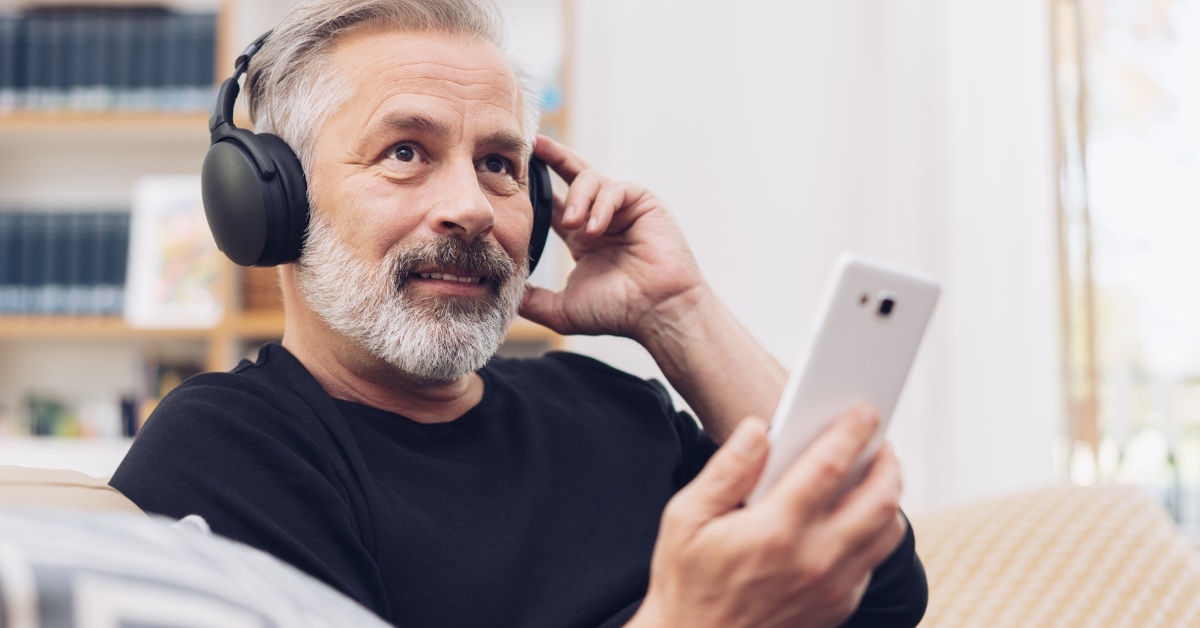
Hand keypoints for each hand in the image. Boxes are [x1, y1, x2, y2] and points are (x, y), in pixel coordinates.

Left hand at [520, 135, 708, 341]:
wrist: (657, 312)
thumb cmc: (618, 311)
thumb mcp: (562, 309)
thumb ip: (532, 300)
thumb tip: (501, 296)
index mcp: (582, 237)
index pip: (554, 203)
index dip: (536, 186)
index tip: (513, 173)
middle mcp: (601, 218)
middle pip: (573, 176)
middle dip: (553, 158)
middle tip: (532, 146)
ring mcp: (622, 209)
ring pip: (590, 180)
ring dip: (578, 199)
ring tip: (573, 225)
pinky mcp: (643, 203)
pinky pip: (615, 189)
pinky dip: (601, 206)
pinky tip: (595, 229)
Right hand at [629, 407, 906, 627]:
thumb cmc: (686, 581)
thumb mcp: (686, 518)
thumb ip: (726, 469)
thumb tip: (758, 429)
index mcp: (774, 530)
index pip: (830, 466)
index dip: (852, 431)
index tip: (864, 411)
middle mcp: (813, 560)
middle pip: (879, 499)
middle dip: (887, 461)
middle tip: (881, 440)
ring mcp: (831, 588)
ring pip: (887, 532)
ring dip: (889, 495)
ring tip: (877, 472)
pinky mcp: (837, 607)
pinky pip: (873, 561)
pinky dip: (875, 531)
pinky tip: (857, 514)